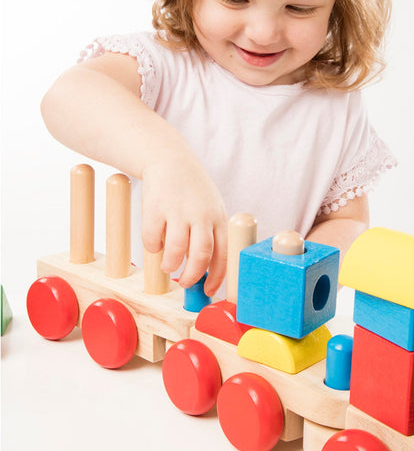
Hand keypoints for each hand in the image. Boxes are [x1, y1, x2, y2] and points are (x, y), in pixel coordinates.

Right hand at [141, 156, 227, 296]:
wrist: (169, 159)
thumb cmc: (193, 191)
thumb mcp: (210, 208)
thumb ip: (210, 235)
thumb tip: (204, 272)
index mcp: (218, 217)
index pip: (223, 254)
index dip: (217, 277)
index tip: (208, 291)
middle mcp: (201, 214)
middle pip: (201, 255)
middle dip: (193, 276)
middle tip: (185, 283)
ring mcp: (178, 211)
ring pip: (175, 251)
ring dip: (170, 265)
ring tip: (168, 266)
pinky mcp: (155, 208)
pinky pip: (152, 240)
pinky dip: (153, 247)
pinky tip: (155, 242)